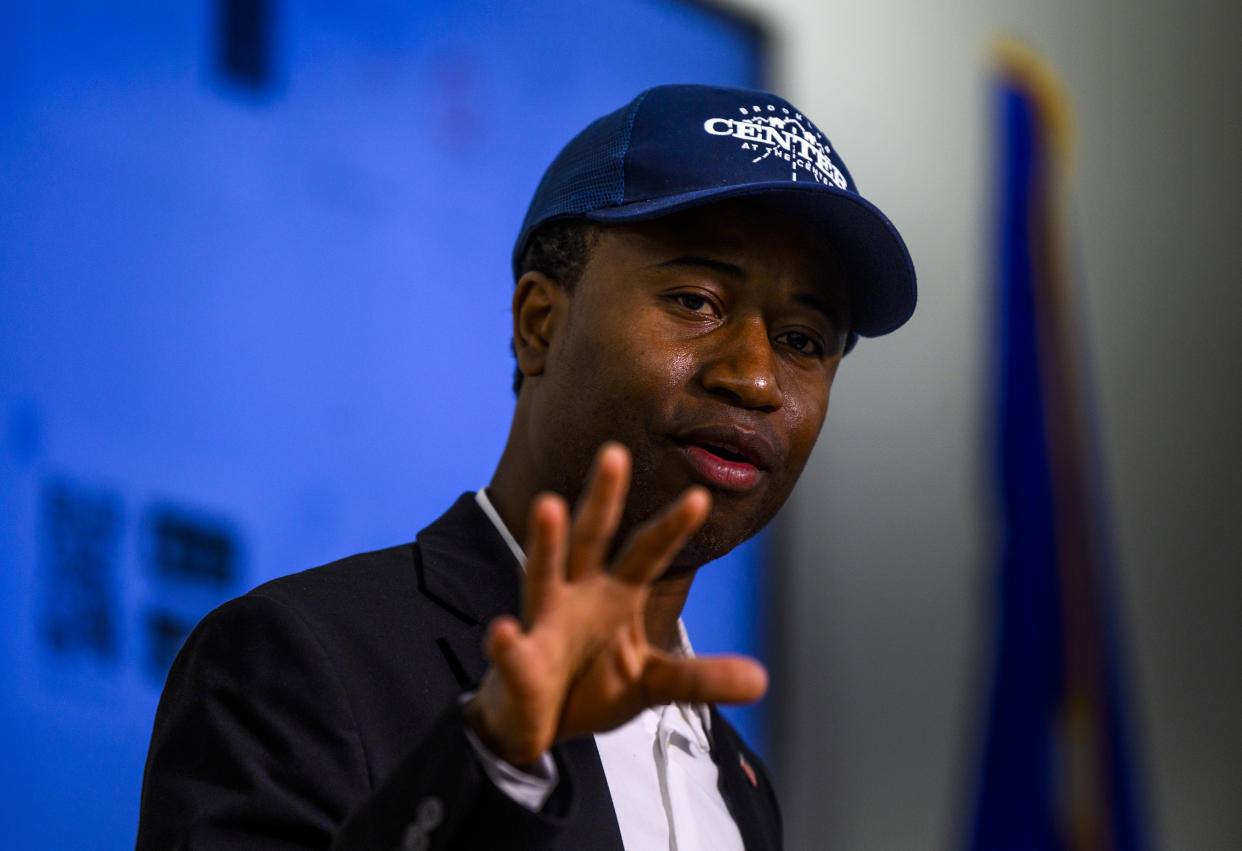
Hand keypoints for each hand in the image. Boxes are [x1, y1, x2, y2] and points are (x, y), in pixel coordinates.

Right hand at [464, 442, 767, 765]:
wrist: (536, 724)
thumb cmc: (591, 687)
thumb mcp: (652, 683)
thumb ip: (699, 679)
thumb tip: (762, 681)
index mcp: (616, 595)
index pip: (648, 553)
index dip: (672, 528)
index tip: (700, 497)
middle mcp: (578, 596)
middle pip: (591, 538)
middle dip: (602, 498)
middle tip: (615, 453)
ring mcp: (544, 624)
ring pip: (543, 574)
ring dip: (546, 541)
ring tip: (548, 505)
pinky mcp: (518, 664)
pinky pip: (512, 653)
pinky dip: (507, 645)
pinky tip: (504, 634)